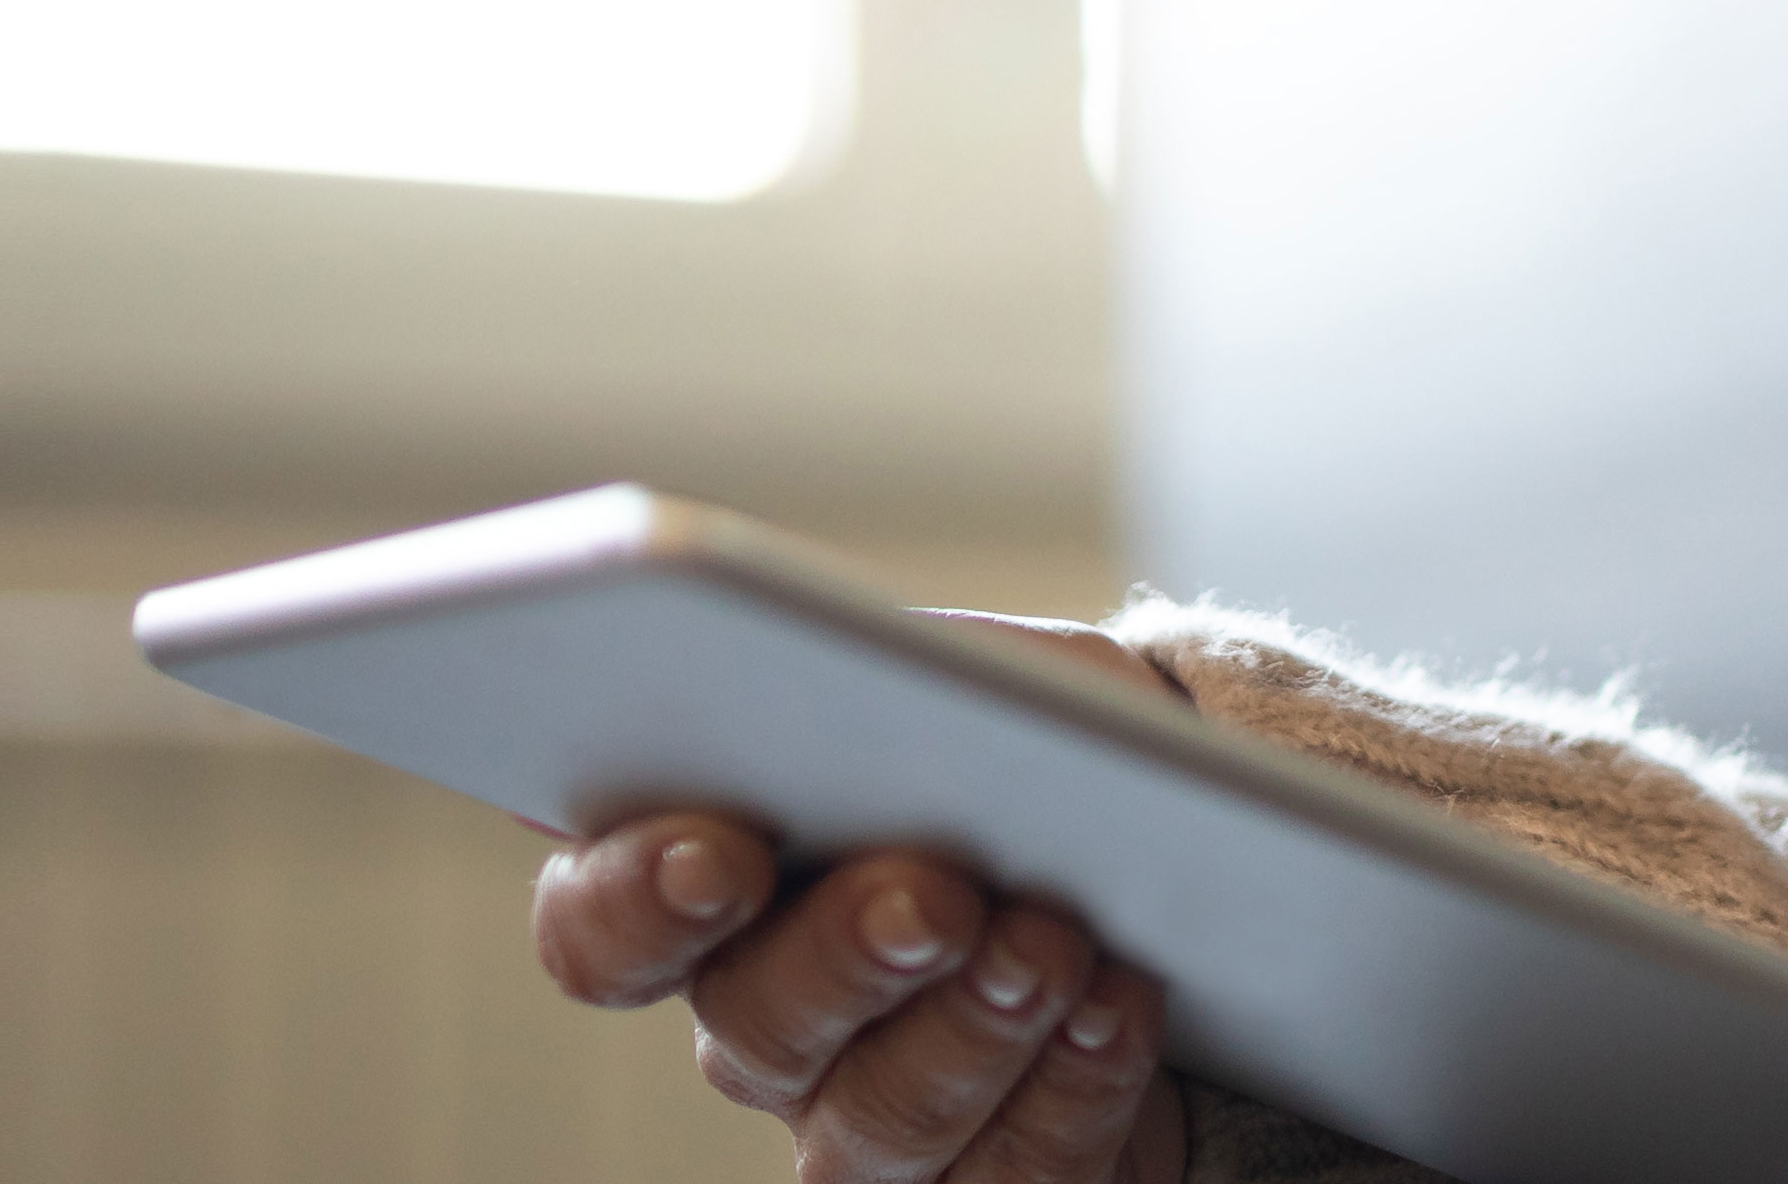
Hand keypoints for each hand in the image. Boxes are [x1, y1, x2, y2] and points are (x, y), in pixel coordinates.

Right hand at [530, 615, 1190, 1180]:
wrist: (1187, 855)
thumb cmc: (1038, 750)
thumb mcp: (982, 678)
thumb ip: (893, 675)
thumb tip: (805, 656)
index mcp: (708, 884)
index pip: (600, 927)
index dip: (635, 904)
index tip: (721, 853)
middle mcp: (765, 1024)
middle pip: (750, 1027)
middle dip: (845, 956)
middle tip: (935, 896)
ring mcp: (867, 1124)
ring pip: (882, 1121)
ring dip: (975, 1029)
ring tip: (1054, 945)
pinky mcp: (988, 1183)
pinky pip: (1008, 1176)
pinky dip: (1071, 1090)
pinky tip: (1114, 1008)